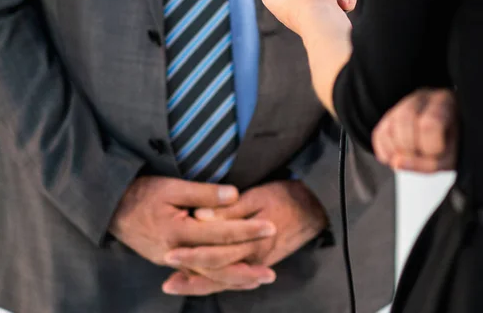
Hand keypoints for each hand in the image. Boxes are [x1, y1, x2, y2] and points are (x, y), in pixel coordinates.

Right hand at [109, 177, 277, 294]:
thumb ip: (204, 193)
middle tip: (271, 270)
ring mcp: (172, 261)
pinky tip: (232, 278)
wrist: (112, 209)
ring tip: (259, 280)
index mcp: (179, 231)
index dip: (247, 230)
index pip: (221, 234)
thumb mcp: (172, 186)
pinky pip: (198, 275)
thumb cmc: (144, 193)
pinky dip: (217, 278)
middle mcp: (177, 253)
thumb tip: (235, 194)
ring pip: (208, 276)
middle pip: (217, 264)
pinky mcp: (169, 262)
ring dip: (235, 279)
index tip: (269, 227)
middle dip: (246, 266)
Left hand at [165, 180, 328, 275]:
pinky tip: (204, 280)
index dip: (191, 256)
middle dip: (190, 276)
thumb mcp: (259, 196)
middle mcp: (254, 259)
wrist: (317, 206)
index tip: (169, 255)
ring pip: (225, 280)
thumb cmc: (287, 196)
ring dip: (201, 284)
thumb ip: (230, 211)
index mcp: (252, 243)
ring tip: (177, 286)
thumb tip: (200, 218)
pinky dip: (218, 281)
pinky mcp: (262, 261)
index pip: (215, 255)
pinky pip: (236, 277)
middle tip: (166, 282)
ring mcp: (259, 263)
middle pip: (217, 273)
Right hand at [372, 89, 457, 172]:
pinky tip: (397, 157)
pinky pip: (378, 134)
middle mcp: (421, 97)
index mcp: (444, 103)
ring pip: (389, 126)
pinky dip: (384, 152)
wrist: (449, 134)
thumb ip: (429, 164)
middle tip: (420, 156)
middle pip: (405, 119)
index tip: (436, 153)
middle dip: (410, 147)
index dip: (430, 146)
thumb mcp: (451, 157)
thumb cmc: (451, 143)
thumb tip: (396, 163)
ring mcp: (402, 104)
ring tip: (409, 159)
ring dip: (396, 150)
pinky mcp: (388, 115)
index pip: (429, 123)